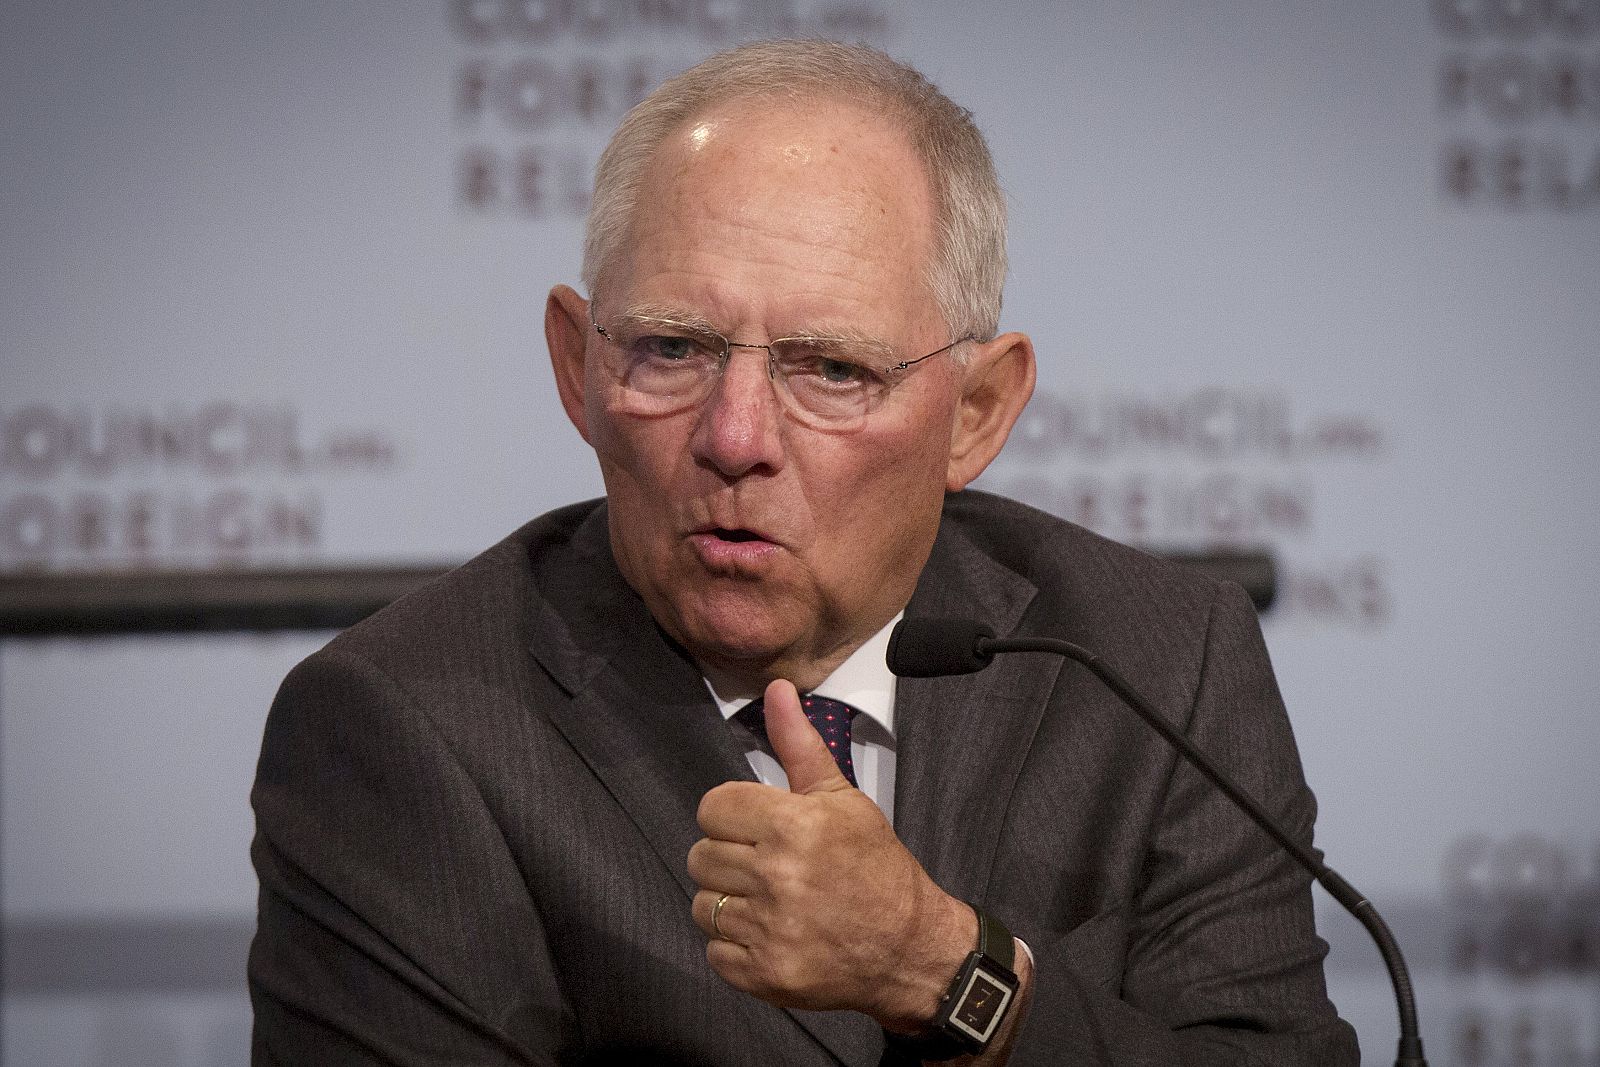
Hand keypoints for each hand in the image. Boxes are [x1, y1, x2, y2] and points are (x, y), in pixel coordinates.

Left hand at [688, 679, 973, 1031]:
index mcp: (793, 825)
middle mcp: (778, 877)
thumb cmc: (875, 867)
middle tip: (766, 867)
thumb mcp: (843, 798)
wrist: (910, 947)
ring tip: (767, 902)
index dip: (732, 816)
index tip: (757, 828)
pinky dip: (735, 947)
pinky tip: (770, 934)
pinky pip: (714, 951)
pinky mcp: (764, 974)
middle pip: (700, 856)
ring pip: (702, 905)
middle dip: (729, 858)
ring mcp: (769, 930)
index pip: (712, 808)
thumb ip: (798, 744)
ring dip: (728, 903)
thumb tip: (777, 689)